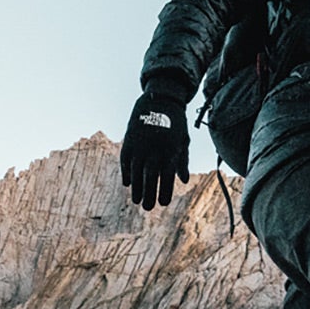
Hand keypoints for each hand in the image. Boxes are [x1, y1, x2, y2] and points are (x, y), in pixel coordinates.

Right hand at [121, 90, 189, 209]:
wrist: (159, 100)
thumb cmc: (176, 123)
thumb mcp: (183, 141)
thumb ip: (183, 161)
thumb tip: (184, 180)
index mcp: (170, 152)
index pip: (167, 178)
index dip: (165, 192)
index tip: (164, 203)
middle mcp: (154, 151)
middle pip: (150, 178)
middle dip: (149, 195)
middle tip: (148, 208)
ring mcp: (140, 146)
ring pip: (136, 173)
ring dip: (136, 188)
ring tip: (137, 201)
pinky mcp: (129, 141)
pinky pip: (126, 161)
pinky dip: (126, 173)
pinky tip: (127, 183)